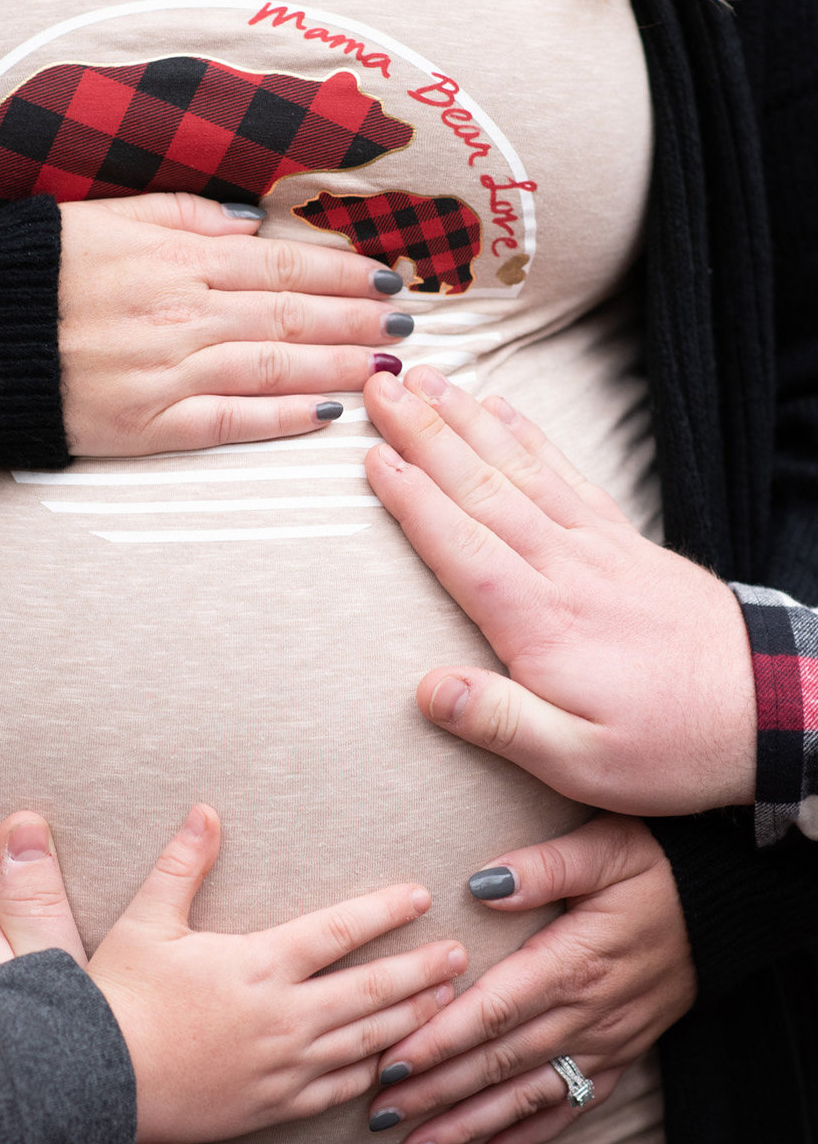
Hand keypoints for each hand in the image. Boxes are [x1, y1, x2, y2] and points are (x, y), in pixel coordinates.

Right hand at [59, 192, 412, 455]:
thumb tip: (252, 222)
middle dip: (359, 320)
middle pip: (292, 314)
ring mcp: (167, 371)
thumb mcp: (104, 216)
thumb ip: (182, 213)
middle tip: (408, 325)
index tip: (386, 277)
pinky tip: (328, 414)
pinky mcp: (147, 424)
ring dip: (340, 367)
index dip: (343, 271)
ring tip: (388, 369)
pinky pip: (230, 422)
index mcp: (175, 257)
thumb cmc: (33, 273)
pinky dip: (283, 419)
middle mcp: (182, 312)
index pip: (282, 263)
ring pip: (275, 366)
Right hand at [87, 806, 467, 1143]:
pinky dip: (370, 1075)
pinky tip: (391, 1063)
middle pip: (370, 990)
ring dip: (410, 1019)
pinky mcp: (271, 1106)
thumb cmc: (118, 995)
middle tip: (461, 953)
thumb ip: (182, 864)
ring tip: (447, 1001)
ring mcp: (281, 1066)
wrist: (92, 1080)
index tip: (421, 896)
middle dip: (420, 969)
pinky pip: (336, 1091)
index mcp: (258, 963)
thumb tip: (205, 809)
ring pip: (365, 1042)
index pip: (338, 931)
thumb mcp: (146, 919)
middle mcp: (282, 1016)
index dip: (384, 911)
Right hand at [362, 367, 756, 814]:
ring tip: (426, 379)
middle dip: (426, 433)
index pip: (463, 548)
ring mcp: (599, 546)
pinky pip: (566, 473)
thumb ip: (502, 724)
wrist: (772, 711)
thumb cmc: (672, 746)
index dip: (413, 500)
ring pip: (521, 467)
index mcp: (544, 622)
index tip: (370, 457)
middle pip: (483, 488)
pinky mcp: (624, 541)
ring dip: (468, 418)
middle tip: (381, 387)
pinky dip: (530, 436)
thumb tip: (427, 691)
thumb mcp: (581, 764)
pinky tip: (503, 410)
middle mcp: (567, 569)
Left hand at [365, 815, 695, 1143]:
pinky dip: (529, 1138)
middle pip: (499, 1062)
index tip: (390, 1064)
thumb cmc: (656, 866)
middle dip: (436, 1092)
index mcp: (572, 960)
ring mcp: (605, 1041)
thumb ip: (542, 866)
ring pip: (528, 1095)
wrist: (725, 905)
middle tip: (378, 1116)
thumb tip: (481, 884)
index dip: (439, 1041)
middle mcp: (586, 1012)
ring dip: (470, 1125)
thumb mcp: (604, 847)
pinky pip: (570, 1107)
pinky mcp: (620, 1056)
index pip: (493, 1011)